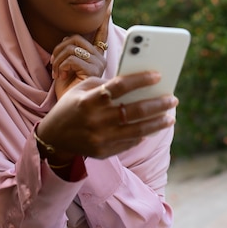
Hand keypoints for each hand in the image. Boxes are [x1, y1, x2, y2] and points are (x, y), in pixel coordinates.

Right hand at [37, 72, 177, 161]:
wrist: (53, 138)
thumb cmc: (71, 106)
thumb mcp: (81, 89)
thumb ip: (105, 84)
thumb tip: (135, 82)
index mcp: (89, 100)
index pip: (120, 86)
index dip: (140, 79)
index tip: (158, 75)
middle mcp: (96, 120)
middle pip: (134, 110)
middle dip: (157, 103)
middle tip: (173, 98)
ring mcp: (100, 138)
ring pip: (137, 130)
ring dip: (157, 123)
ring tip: (170, 117)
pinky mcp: (103, 152)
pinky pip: (130, 142)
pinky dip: (143, 134)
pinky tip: (153, 127)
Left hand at [50, 13, 109, 98]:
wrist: (67, 110)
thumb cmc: (67, 90)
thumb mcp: (67, 66)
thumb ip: (72, 51)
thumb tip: (68, 38)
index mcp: (96, 57)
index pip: (101, 35)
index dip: (104, 22)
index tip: (108, 9)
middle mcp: (100, 59)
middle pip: (76, 38)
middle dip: (59, 48)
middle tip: (54, 62)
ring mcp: (99, 65)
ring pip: (72, 47)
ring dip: (58, 59)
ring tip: (57, 72)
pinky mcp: (93, 72)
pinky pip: (72, 59)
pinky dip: (61, 66)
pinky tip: (61, 76)